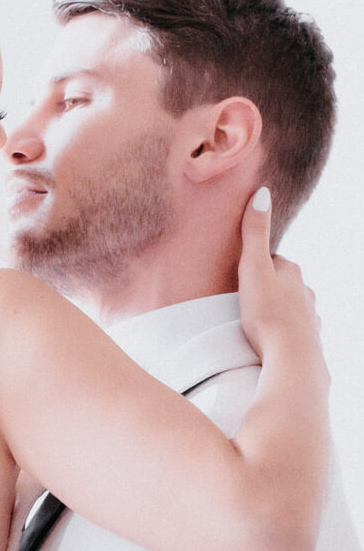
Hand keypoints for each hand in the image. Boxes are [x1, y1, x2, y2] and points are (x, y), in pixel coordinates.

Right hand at [237, 187, 323, 363]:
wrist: (290, 357)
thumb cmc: (267, 313)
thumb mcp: (253, 267)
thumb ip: (254, 232)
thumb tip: (262, 192)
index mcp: (291, 271)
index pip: (271, 260)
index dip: (254, 265)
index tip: (239, 275)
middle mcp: (305, 290)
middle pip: (282, 282)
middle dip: (266, 287)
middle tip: (244, 298)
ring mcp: (310, 315)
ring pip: (290, 306)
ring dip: (275, 309)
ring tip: (256, 320)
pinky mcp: (309, 339)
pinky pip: (294, 330)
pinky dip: (284, 331)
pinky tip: (272, 339)